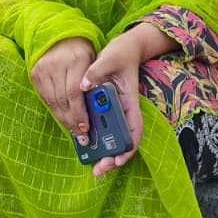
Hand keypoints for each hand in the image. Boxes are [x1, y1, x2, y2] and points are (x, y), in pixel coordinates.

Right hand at [30, 37, 95, 136]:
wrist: (61, 37)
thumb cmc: (82, 53)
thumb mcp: (93, 62)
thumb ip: (94, 83)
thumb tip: (97, 113)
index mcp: (76, 59)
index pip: (75, 92)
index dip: (79, 112)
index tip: (86, 127)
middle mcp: (57, 64)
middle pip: (63, 99)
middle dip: (73, 120)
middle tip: (81, 135)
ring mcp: (44, 69)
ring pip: (53, 101)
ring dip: (64, 119)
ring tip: (73, 130)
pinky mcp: (35, 74)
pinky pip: (45, 98)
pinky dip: (55, 110)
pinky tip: (63, 118)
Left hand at [81, 33, 144, 176]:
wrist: (124, 47)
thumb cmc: (121, 52)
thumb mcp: (110, 57)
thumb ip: (96, 71)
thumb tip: (83, 85)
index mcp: (129, 101)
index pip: (134, 129)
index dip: (128, 147)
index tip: (118, 160)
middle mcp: (123, 109)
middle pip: (123, 139)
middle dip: (113, 157)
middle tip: (99, 170)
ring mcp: (114, 109)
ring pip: (112, 136)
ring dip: (104, 152)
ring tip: (93, 166)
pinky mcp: (104, 106)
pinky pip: (100, 125)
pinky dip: (94, 137)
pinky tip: (83, 143)